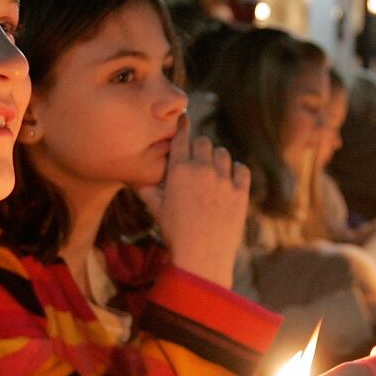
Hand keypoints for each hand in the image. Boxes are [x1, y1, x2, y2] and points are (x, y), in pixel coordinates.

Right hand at [138, 118, 248, 287]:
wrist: (202, 256)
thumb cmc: (175, 233)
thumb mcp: (155, 210)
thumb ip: (146, 190)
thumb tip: (133, 178)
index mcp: (179, 170)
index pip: (182, 138)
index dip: (183, 126)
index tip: (185, 119)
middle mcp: (202, 170)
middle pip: (204, 143)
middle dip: (200, 148)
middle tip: (198, 159)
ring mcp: (224, 180)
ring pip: (223, 154)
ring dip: (218, 159)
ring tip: (213, 172)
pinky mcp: (241, 192)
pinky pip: (242, 169)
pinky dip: (237, 171)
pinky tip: (231, 179)